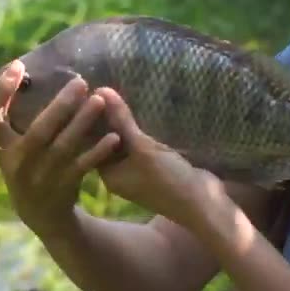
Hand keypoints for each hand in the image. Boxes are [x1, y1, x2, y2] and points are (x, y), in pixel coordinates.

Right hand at [0, 60, 120, 236]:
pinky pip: (82, 166)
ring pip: (63, 146)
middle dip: (60, 105)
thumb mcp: (11, 148)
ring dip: (82, 122)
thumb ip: (10, 119)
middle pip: (38, 130)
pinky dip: (98, 151)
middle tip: (80, 82)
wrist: (42, 216)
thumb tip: (11, 72)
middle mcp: (18, 162)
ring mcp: (41, 177)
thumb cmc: (28, 169)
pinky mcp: (62, 187)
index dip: (1, 90)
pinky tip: (113, 136)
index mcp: (2, 147)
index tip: (18, 65)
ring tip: (99, 101)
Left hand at [93, 87, 225, 228]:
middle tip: (99, 87)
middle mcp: (118, 174)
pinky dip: (136, 129)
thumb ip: (122, 120)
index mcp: (108, 174)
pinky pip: (138, 144)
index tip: (85, 92)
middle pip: (105, 140)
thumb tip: (102, 91)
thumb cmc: (169, 179)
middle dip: (104, 117)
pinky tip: (137, 108)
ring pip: (123, 141)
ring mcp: (136, 171)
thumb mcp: (143, 148)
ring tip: (116, 90)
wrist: (203, 203)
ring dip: (121, 121)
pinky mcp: (152, 167)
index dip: (87, 117)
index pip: (90, 141)